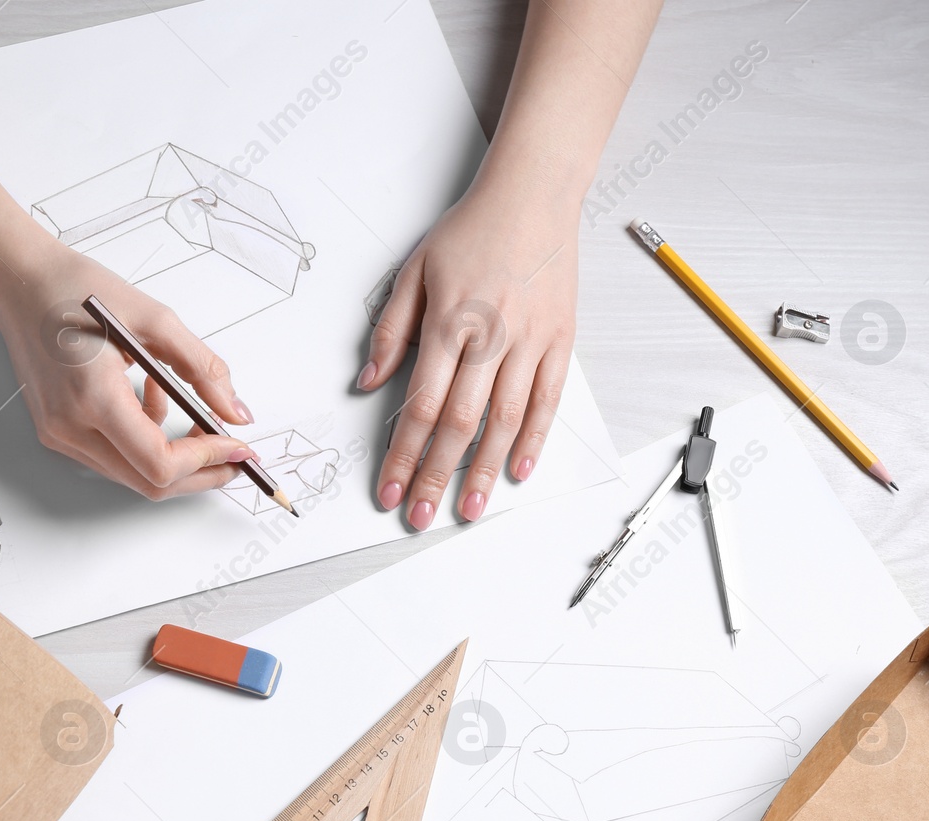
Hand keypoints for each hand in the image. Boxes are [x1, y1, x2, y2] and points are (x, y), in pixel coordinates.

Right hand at [0, 239, 257, 499]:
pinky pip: (113, 456)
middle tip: (233, 454)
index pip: (160, 462)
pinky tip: (151, 398)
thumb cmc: (75, 291)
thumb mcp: (156, 320)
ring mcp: (59, 435)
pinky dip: (145, 439)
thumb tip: (236, 412)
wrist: (19, 284)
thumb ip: (203, 369)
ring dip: (174, 454)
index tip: (237, 446)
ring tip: (186, 405)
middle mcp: (70, 427)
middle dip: (200, 472)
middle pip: (149, 483)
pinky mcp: (57, 432)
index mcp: (94, 397)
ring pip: (133, 474)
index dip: (207, 460)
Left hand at [358, 187, 577, 526]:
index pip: (419, 404)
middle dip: (435, 476)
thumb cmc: (471, 231)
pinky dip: (534, 439)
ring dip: (484, 470)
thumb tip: (367, 384)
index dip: (402, 455)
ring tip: (468, 508)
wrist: (533, 196)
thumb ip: (389, 332)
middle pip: (458, 423)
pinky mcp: (561, 340)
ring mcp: (530, 340)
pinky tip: (519, 470)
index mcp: (448, 321)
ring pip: (505, 420)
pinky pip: (548, 400)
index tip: (389, 490)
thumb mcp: (412, 271)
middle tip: (420, 516)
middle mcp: (490, 335)